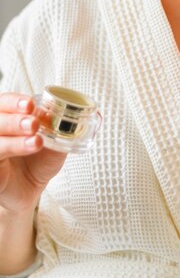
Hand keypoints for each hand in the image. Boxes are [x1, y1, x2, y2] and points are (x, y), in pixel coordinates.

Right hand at [0, 93, 66, 213]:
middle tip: (34, 124)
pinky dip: (12, 149)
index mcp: (7, 118)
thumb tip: (62, 115)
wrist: (31, 189)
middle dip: (15, 120)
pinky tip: (28, 149)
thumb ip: (55, 129)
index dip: (14, 102)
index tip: (30, 104)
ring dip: (15, 139)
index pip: (4, 103)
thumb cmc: (38, 160)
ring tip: (36, 141)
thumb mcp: (52, 142)